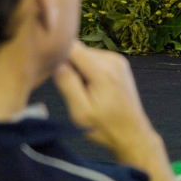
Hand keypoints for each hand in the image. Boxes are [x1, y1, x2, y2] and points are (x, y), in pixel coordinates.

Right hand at [54, 42, 180, 180]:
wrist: (132, 134)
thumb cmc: (105, 127)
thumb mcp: (80, 111)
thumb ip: (67, 84)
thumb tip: (56, 62)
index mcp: (102, 70)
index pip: (72, 47)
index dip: (58, 54)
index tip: (48, 67)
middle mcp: (112, 59)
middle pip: (79, 50)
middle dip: (68, 65)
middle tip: (69, 89)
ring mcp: (118, 60)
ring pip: (86, 55)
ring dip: (78, 68)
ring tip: (82, 92)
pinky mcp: (119, 64)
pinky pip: (95, 59)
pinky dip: (88, 70)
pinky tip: (91, 89)